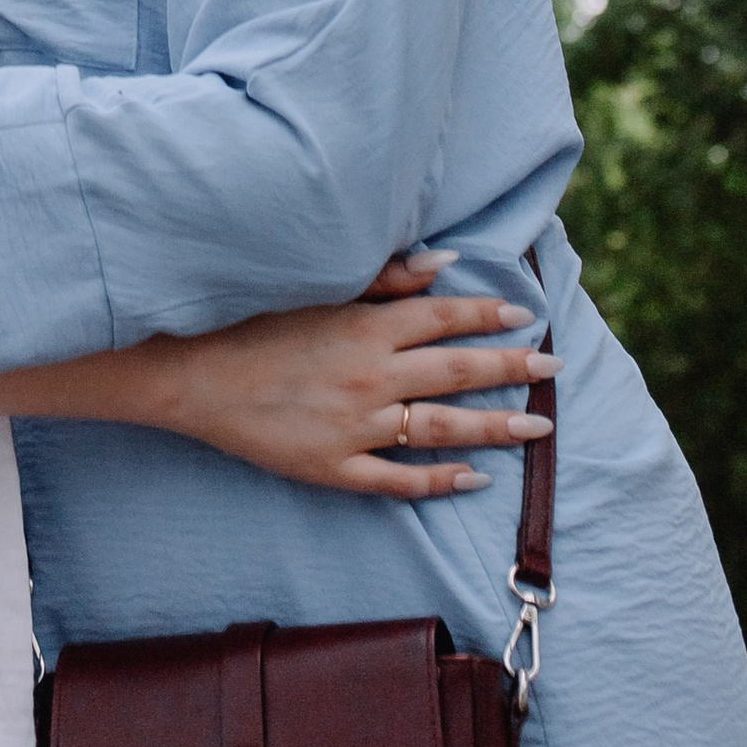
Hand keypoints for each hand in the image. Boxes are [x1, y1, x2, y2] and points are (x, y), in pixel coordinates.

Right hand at [136, 285, 557, 497]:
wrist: (193, 374)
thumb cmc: (251, 320)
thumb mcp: (316, 288)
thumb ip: (384, 278)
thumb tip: (444, 264)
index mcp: (365, 326)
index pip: (444, 318)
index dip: (488, 317)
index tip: (526, 319)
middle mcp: (371, 376)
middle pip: (456, 372)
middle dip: (511, 369)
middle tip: (554, 371)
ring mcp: (356, 426)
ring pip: (442, 429)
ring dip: (494, 427)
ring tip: (538, 427)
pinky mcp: (335, 468)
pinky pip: (399, 480)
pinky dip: (440, 481)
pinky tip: (475, 479)